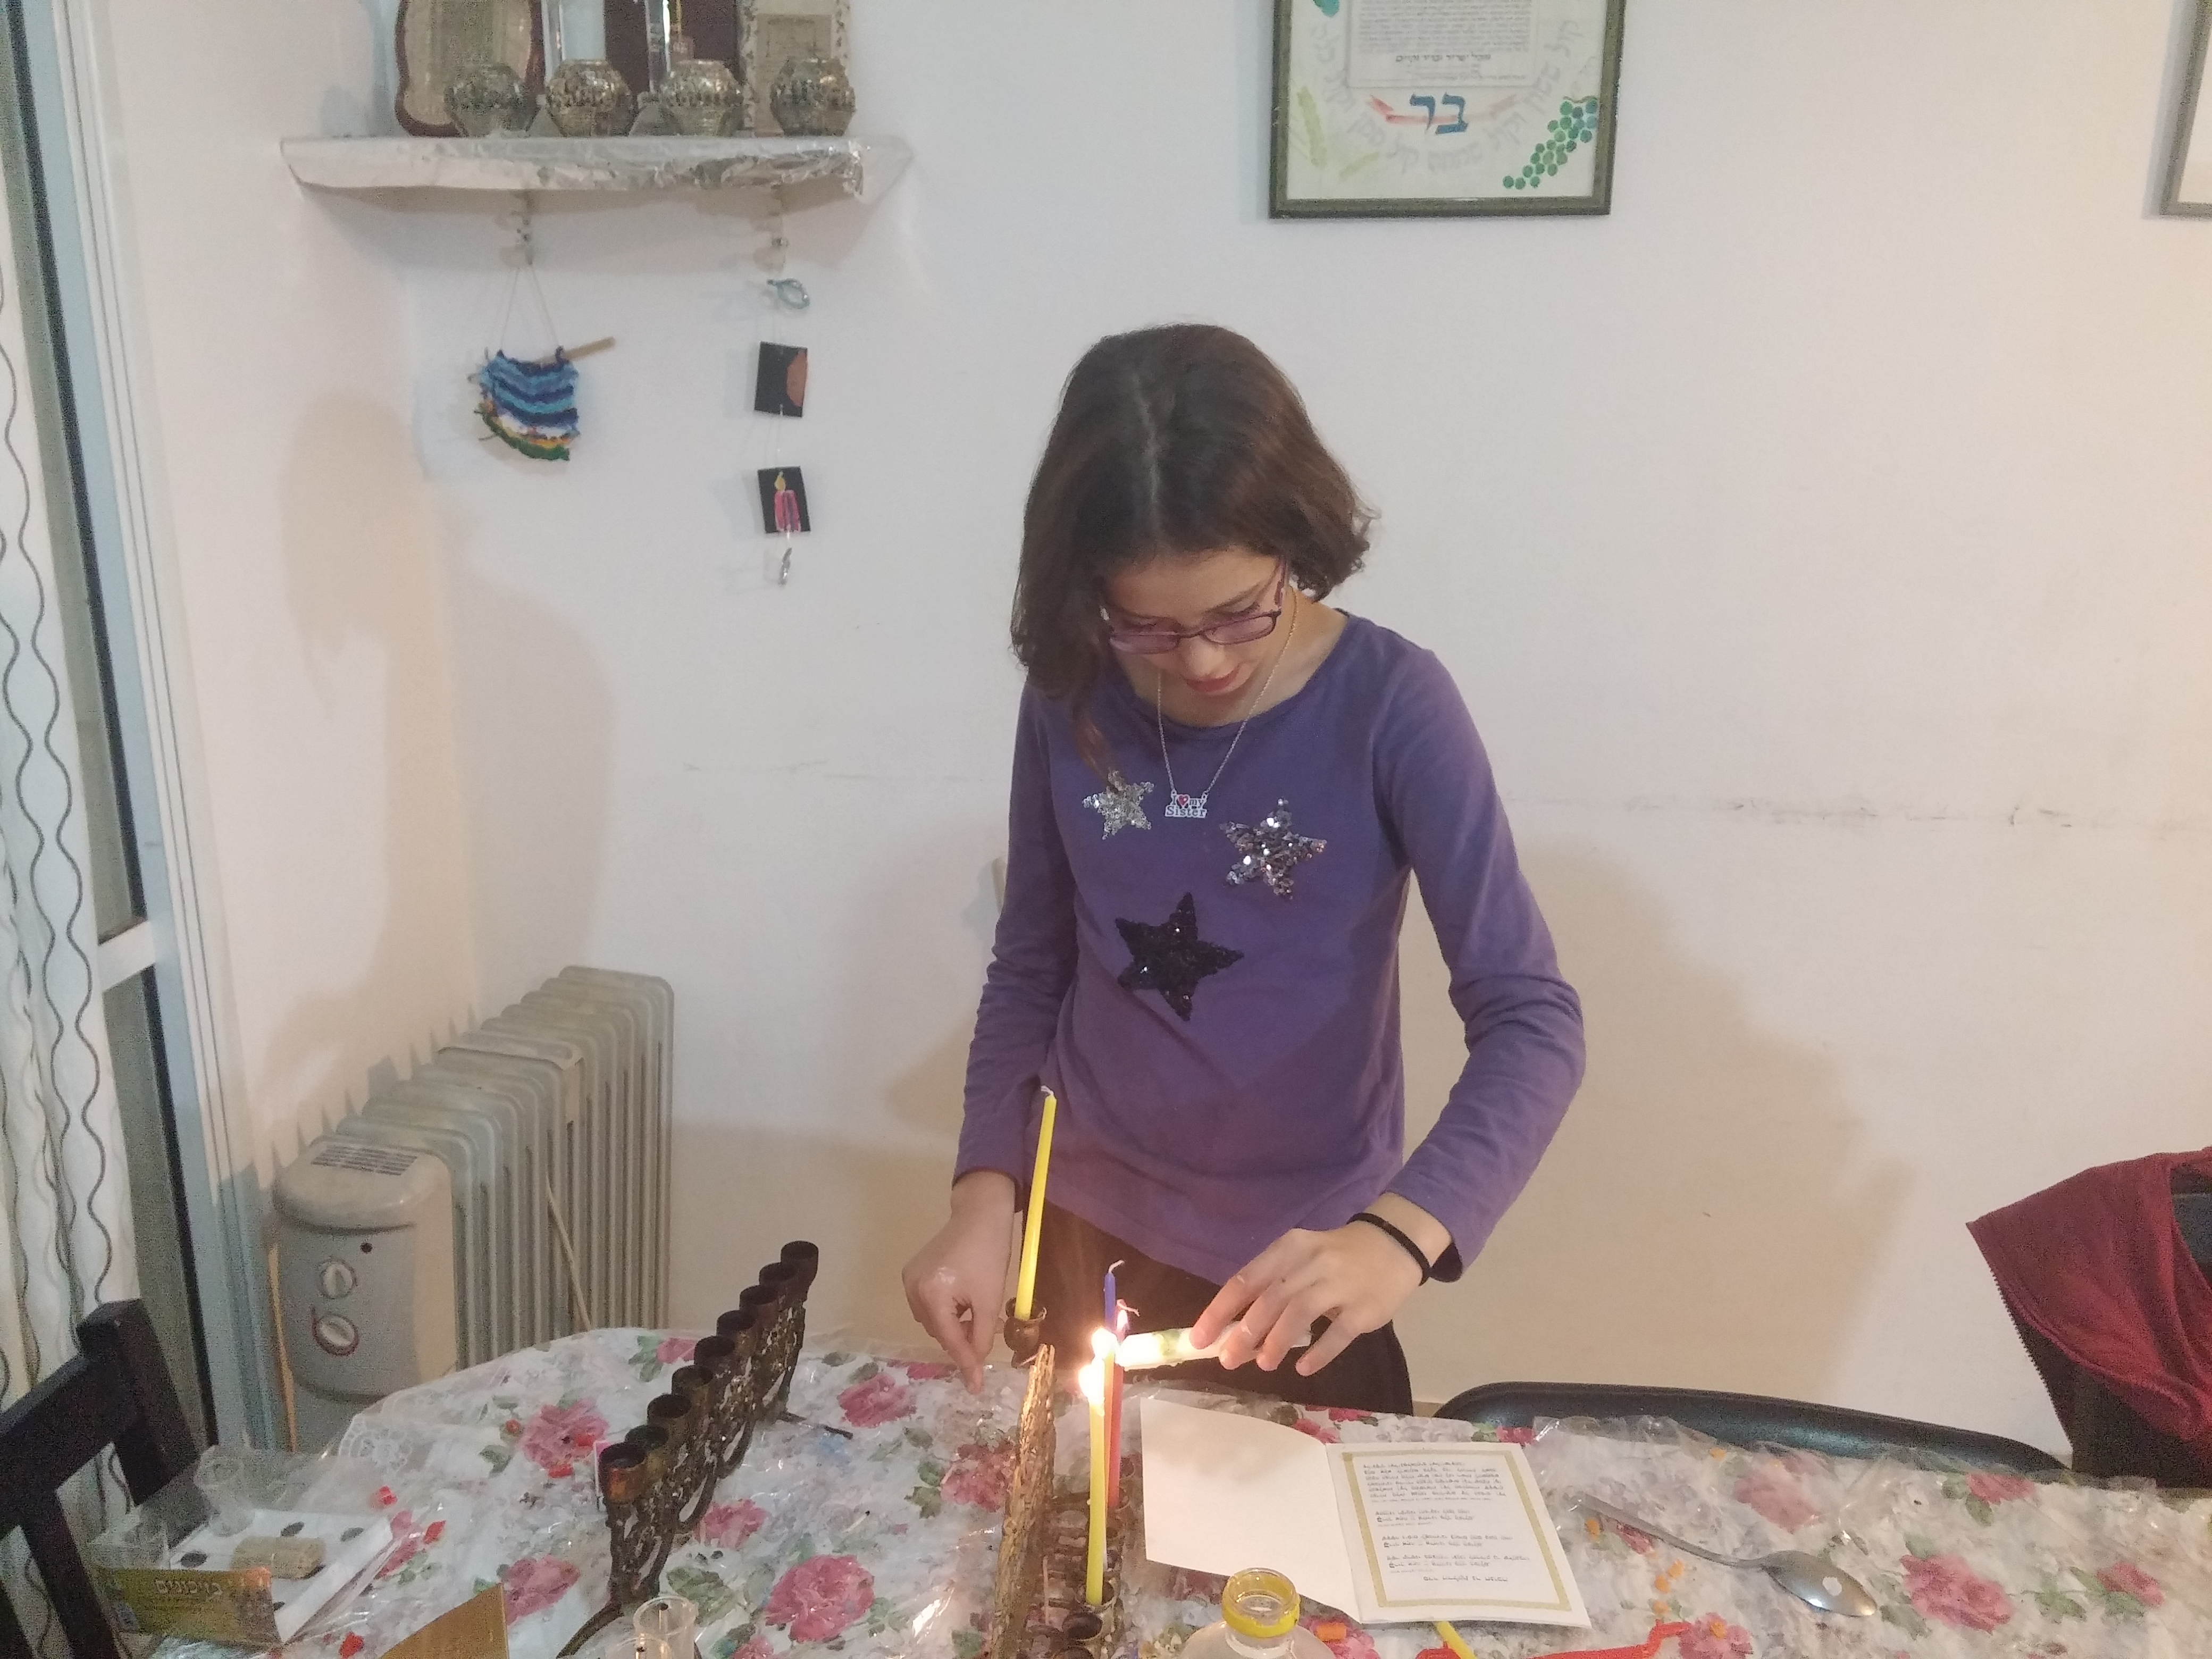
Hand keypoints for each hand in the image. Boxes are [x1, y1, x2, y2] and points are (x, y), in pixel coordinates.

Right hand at [901, 1171, 1017, 1391]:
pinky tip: (962, 1297)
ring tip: (975, 1307)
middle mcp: (912, 1288)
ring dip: (952, 1322)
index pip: (948, 1339)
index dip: (965, 1362)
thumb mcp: (990, 1300)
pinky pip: (927, 1303)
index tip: (975, 1386)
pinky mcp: (912, 1271)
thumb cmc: (990, 1255)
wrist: (980, 1215)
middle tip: (985, 1327)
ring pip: (932, 1319)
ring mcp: (909, 1279)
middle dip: (960, 1335)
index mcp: (932, 1294)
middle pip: (938, 1330)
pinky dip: (944, 1308)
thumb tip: (974, 1368)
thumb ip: (981, 1336)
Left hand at [1191, 1198, 1447, 1376]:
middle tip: (1228, 1360)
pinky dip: (1318, 1352)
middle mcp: (1312, 1262)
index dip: (1220, 1311)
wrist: (1392, 1245)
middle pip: (1271, 1298)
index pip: (1246, 1279)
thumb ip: (1271, 1290)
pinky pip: (1338, 1333)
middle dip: (1245, 1332)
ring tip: (1264, 1364)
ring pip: (1300, 1312)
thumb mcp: (1300, 1260)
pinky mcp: (1365, 1307)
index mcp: (1289, 1248)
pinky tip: (1303, 1368)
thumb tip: (1234, 1333)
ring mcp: (1340, 1283)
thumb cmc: (1334, 1258)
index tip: (1200, 1339)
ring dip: (1277, 1341)